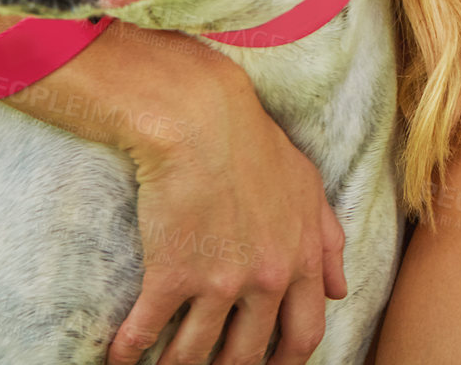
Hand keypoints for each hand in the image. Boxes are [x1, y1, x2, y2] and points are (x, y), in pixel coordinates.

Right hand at [107, 67, 346, 364]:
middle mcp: (267, 278)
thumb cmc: (256, 145)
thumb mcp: (308, 186)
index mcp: (302, 259)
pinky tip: (119, 359)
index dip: (287, 363)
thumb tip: (341, 289)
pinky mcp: (172, 275)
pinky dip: (128, 353)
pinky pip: (146, 333)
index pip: (305, 334)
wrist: (202, 119)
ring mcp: (220, 281)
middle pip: (249, 354)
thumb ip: (328, 240)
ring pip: (196, 354)